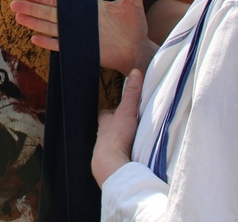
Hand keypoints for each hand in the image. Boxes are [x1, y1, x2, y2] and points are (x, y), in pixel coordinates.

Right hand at [11, 0, 155, 73]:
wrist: (138, 49)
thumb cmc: (134, 25)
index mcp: (85, 10)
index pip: (59, 2)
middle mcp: (78, 23)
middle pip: (50, 14)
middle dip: (31, 8)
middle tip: (13, 4)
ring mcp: (78, 37)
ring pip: (51, 29)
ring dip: (35, 23)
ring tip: (18, 17)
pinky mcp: (82, 51)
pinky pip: (62, 46)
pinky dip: (49, 43)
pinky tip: (34, 39)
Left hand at [92, 69, 142, 184]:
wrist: (110, 165)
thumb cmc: (116, 136)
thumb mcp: (127, 112)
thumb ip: (132, 94)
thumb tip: (135, 72)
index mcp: (104, 123)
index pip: (106, 115)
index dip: (111, 112)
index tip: (118, 110)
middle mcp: (101, 137)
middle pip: (108, 130)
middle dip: (115, 129)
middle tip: (126, 128)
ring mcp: (104, 152)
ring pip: (111, 145)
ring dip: (118, 144)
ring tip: (129, 145)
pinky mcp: (109, 165)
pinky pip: (115, 159)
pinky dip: (120, 158)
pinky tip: (127, 160)